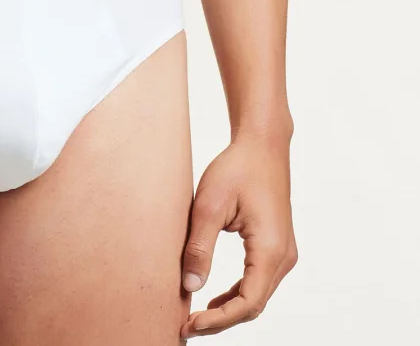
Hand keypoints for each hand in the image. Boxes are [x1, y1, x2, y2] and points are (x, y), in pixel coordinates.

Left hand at [181, 134, 296, 336]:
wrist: (262, 145)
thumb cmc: (237, 168)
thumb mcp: (209, 205)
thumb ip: (199, 246)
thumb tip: (190, 286)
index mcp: (270, 250)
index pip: (247, 303)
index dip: (219, 320)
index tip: (190, 324)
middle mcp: (283, 257)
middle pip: (253, 305)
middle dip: (221, 320)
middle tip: (187, 326)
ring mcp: (283, 253)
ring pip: (257, 296)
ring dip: (229, 310)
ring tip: (196, 316)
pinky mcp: (277, 247)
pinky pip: (258, 282)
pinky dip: (237, 294)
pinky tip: (214, 299)